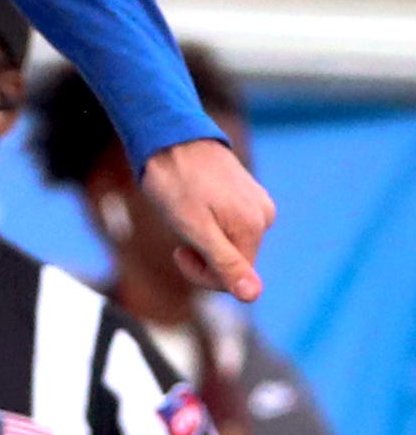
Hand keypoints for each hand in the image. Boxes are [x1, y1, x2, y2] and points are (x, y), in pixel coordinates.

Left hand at [140, 135, 273, 304]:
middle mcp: (264, 216)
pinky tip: (194, 208)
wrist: (170, 138)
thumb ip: (225, 263)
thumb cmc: (175, 184)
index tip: (178, 254)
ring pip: (231, 244)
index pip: (235, 278)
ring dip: (204, 242)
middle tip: (179, 240)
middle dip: (204, 259)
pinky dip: (208, 226)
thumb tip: (253, 296)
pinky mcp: (247, 194)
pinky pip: (230, 226)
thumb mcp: (195, 230)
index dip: (201, 274)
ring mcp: (257, 203)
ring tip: (185, 217)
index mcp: (255, 226)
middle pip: (236, 262)